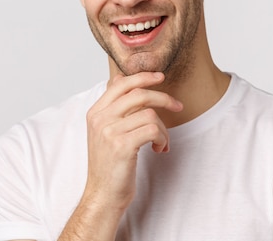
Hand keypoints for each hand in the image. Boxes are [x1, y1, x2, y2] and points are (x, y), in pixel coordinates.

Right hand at [83, 72, 183, 210]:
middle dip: (163, 98)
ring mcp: (110, 132)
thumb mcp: (104, 131)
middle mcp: (100, 119)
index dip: (143, 77)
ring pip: (150, 114)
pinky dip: (163, 139)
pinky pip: (154, 130)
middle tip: (177, 105)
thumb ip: (112, 106)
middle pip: (139, 94)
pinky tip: (159, 149)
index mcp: (95, 113)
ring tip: (162, 142)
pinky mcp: (122, 146)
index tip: (160, 77)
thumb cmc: (109, 164)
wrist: (103, 195)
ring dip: (164, 129)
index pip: (121, 84)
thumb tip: (118, 78)